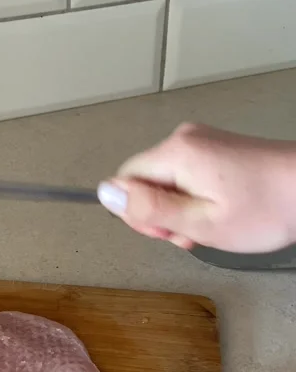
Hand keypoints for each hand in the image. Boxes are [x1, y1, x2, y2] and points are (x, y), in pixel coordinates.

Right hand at [97, 123, 295, 252]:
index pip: (125, 181)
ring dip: (180, 210)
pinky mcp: (215, 149)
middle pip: (145, 180)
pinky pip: (186, 177)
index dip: (140, 213)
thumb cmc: (266, 208)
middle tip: (193, 231)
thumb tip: (106, 193)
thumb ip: (149, 208)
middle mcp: (185, 139)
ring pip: (166, 182)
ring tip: (211, 224)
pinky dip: (196, 199)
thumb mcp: (200, 221)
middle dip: (162, 213)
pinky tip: (218, 211)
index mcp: (176, 153)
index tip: (168, 229)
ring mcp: (201, 142)